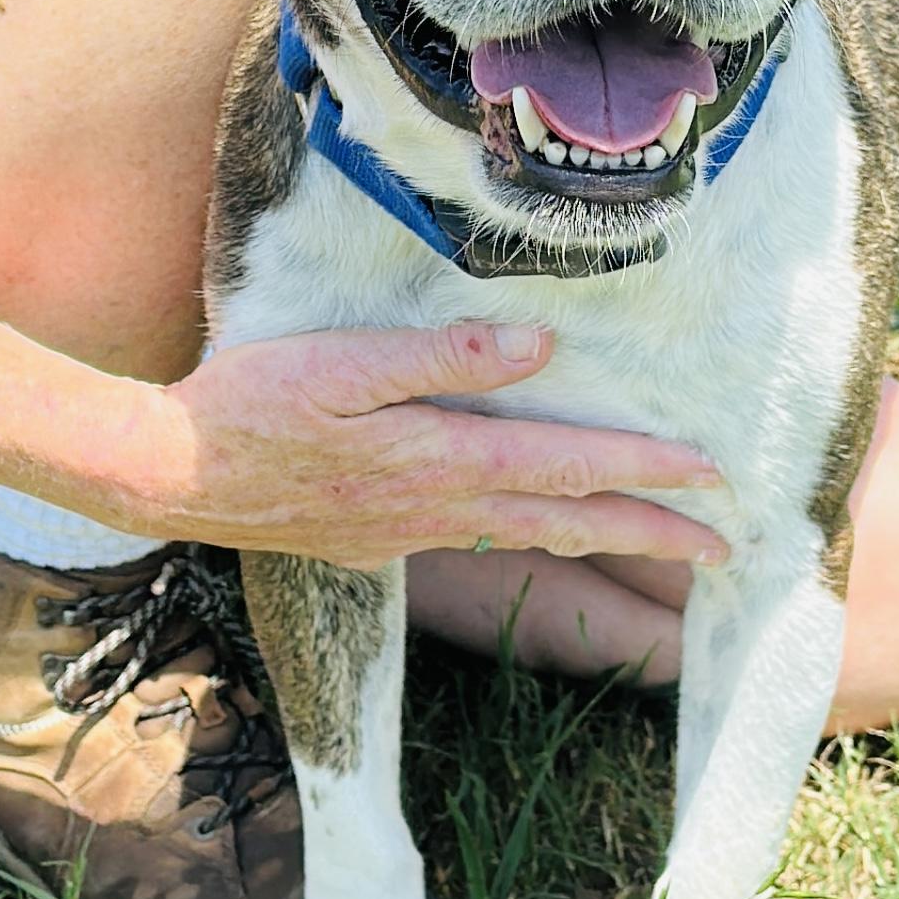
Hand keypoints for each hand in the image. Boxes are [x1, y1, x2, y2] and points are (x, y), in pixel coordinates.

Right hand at [136, 320, 729, 571]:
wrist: (171, 477)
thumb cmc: (250, 405)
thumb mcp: (343, 363)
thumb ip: (445, 358)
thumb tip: (539, 351)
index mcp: (438, 461)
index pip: (566, 467)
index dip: (645, 474)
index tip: (714, 481)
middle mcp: (436, 508)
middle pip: (566, 520)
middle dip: (652, 531)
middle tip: (727, 547)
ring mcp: (407, 532)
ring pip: (528, 535)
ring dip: (601, 537)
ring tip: (659, 540)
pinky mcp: (377, 538)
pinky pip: (479, 537)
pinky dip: (534, 534)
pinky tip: (540, 526)